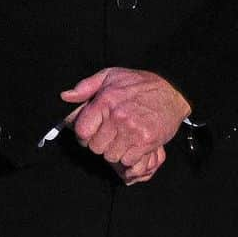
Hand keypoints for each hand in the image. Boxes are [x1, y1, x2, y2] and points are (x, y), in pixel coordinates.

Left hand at [60, 68, 189, 184]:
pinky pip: (128, 160)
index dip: (84, 135)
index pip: (82, 131)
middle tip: (112, 135)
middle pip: (96, 147)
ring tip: (124, 139)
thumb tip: (65, 97)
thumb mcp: (111, 76)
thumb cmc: (140, 84)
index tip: (92, 134)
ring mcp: (132, 130)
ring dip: (116, 151)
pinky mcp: (146, 141)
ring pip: (111, 156)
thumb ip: (86, 86)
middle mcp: (118, 116)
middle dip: (101, 143)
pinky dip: (130, 157)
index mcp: (106, 100)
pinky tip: (134, 145)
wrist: (172, 92)